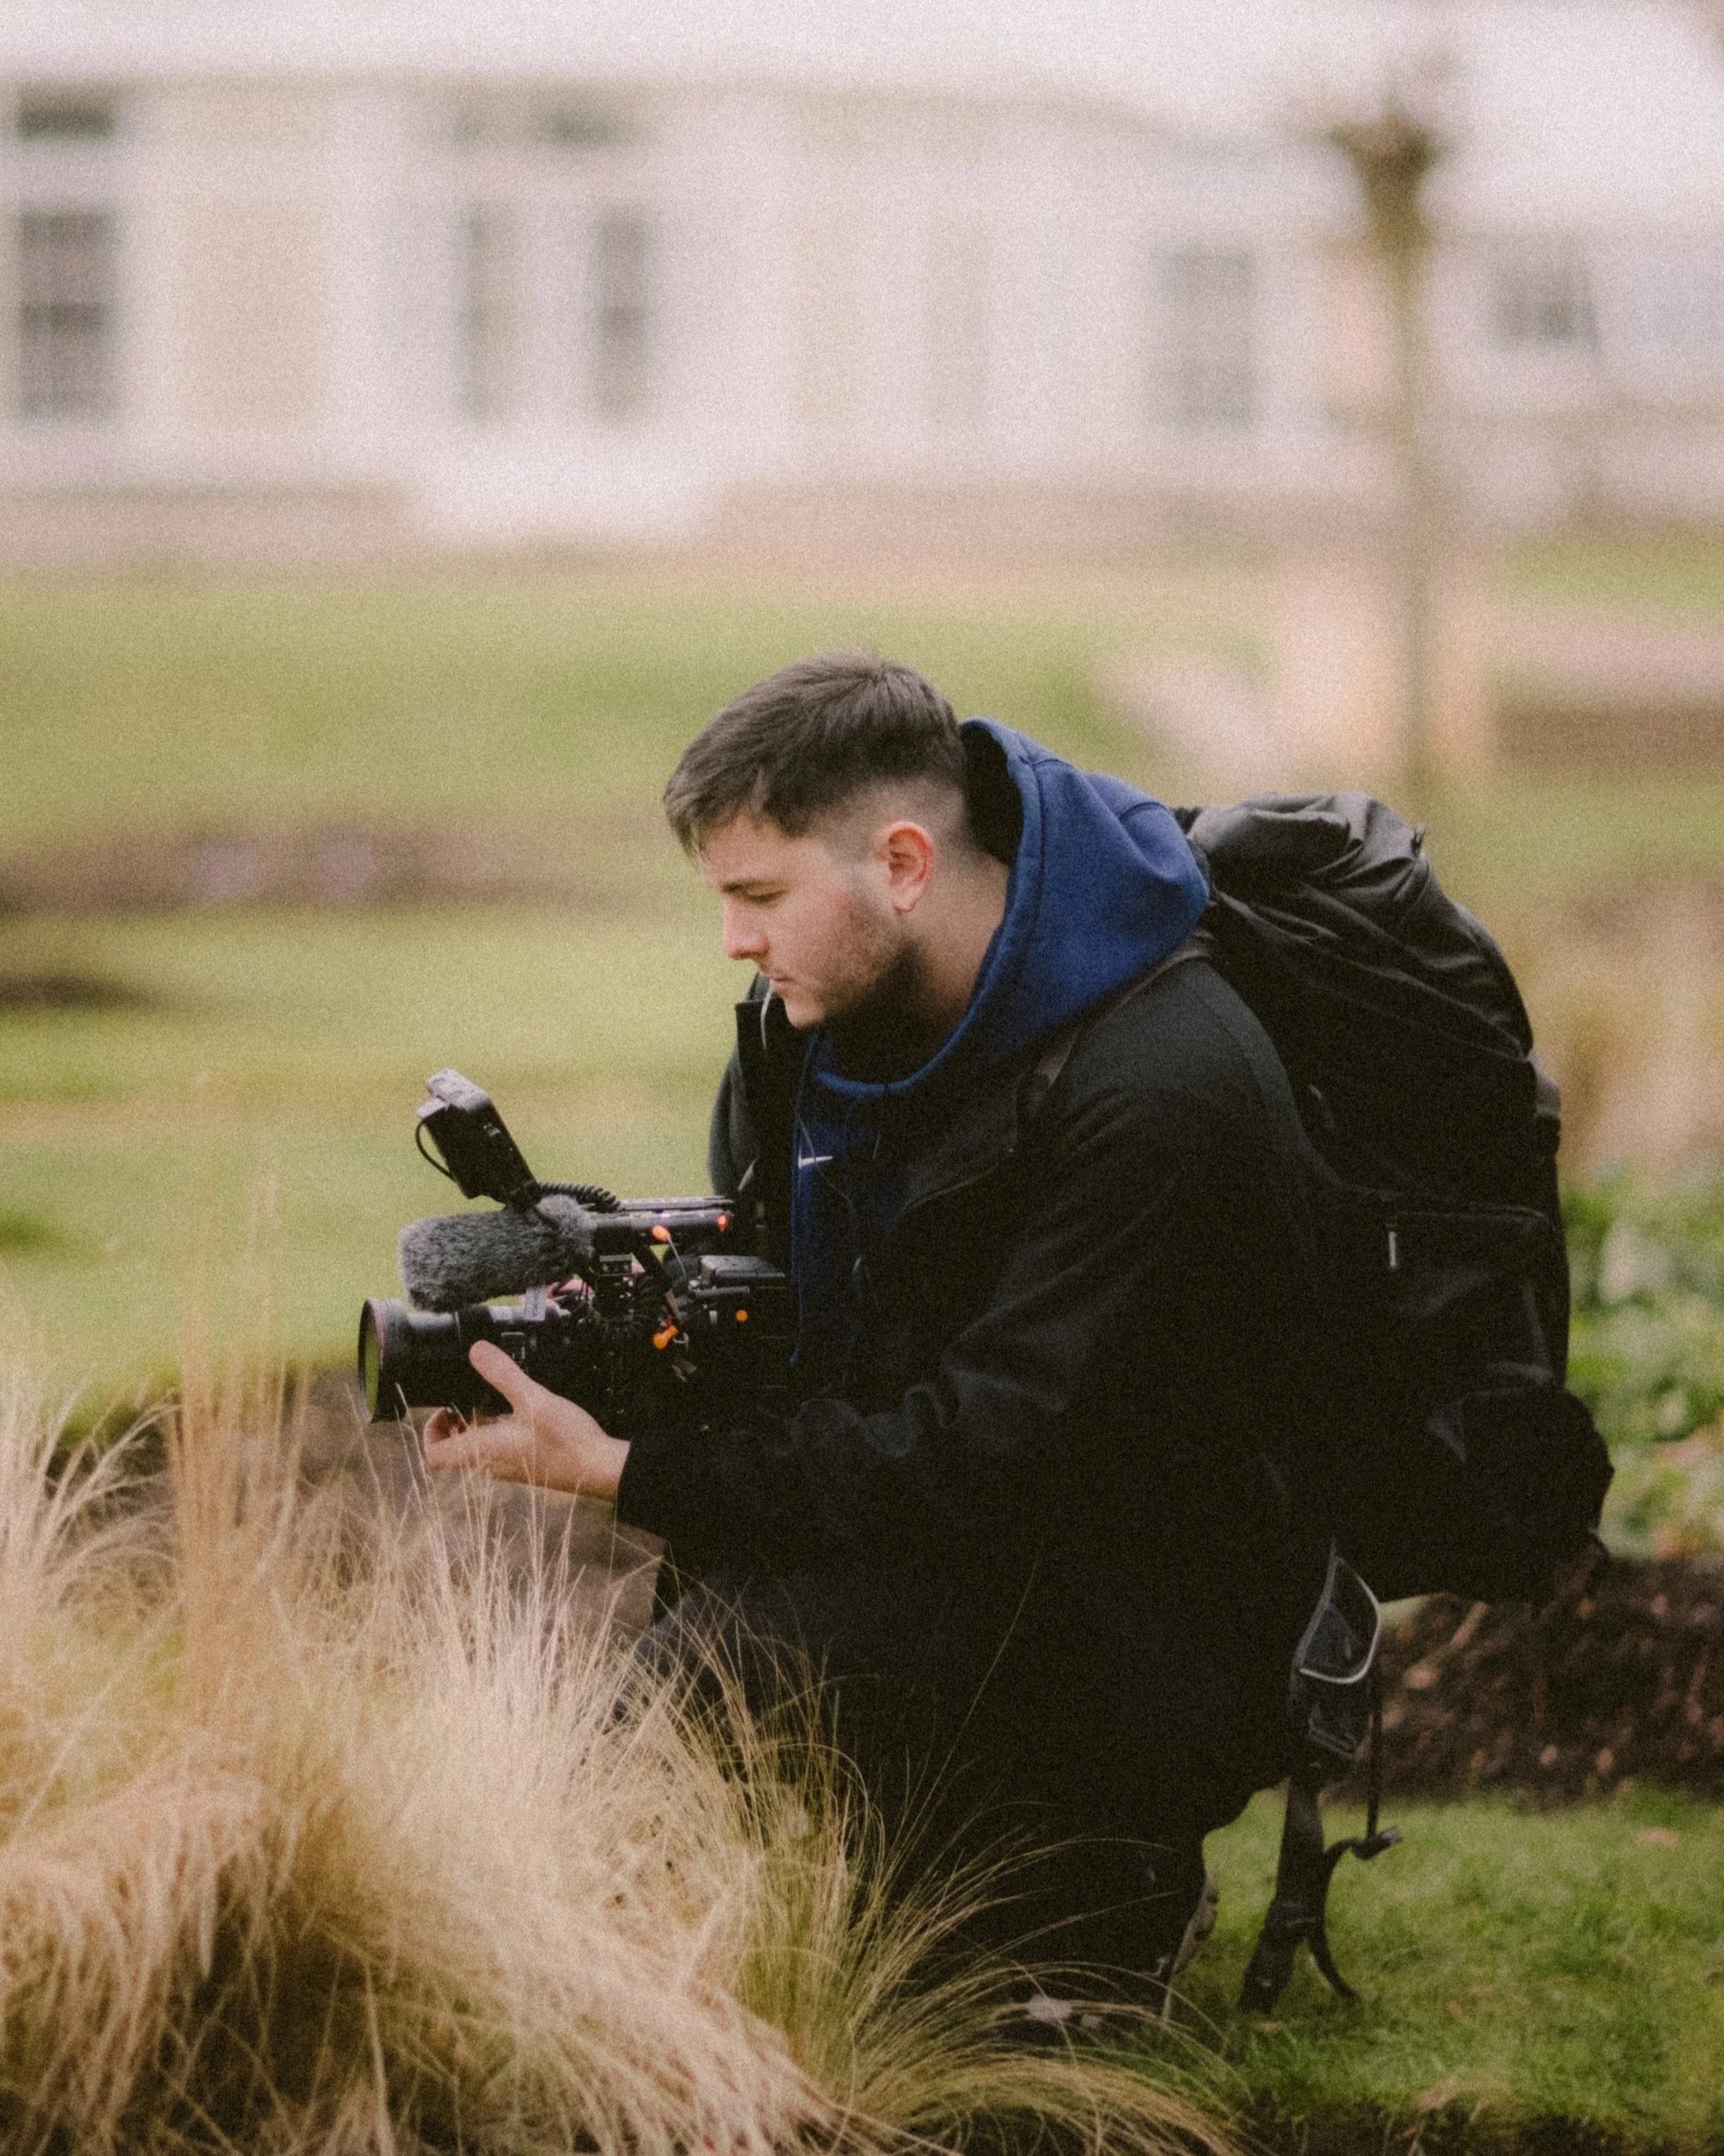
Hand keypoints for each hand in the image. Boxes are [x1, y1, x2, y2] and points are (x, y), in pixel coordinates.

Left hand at [422, 1341, 628, 1501]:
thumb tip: (477, 1351)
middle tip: (467, 1398)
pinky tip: (519, 1412)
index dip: (431, 1432)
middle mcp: (489, 1464)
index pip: (434, 1456)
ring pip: (477, 1450)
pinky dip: (498, 1431)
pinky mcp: (524, 1464)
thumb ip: (503, 1375)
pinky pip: (498, 1450)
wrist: (598, 1468)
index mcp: (482, 1451)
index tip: (444, 1408)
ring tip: (493, 1401)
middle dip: (456, 1423)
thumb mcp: (533, 1399)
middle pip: (454, 1451)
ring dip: (477, 1427)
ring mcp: (507, 1467)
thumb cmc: (566, 1441)